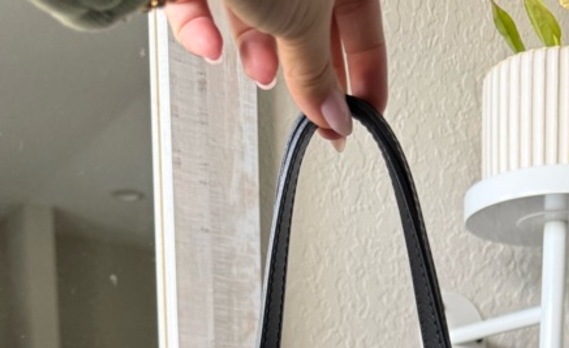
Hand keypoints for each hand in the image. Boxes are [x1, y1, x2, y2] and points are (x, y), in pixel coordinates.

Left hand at [165, 1, 386, 143]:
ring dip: (255, 47)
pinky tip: (207, 42)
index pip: (365, 25)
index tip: (359, 116)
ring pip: (257, 8)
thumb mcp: (303, 21)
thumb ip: (317, 74)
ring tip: (257, 71)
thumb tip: (333, 117)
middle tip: (309, 112)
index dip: (366, 75)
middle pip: (310, 22)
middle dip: (304, 67)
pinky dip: (201, 22)